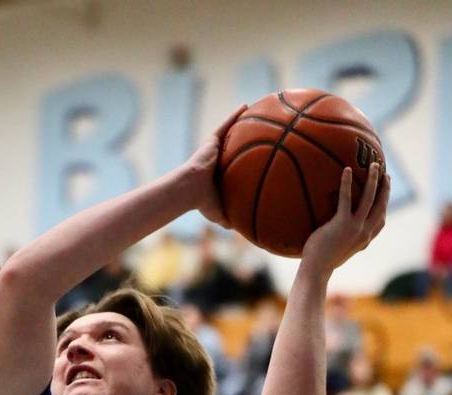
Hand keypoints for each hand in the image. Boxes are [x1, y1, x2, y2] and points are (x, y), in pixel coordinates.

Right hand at [185, 106, 247, 227]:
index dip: (246, 159)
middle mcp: (219, 159)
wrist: (189, 189)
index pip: (236, 165)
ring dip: (243, 122)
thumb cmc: (202, 202)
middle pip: (236, 145)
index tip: (259, 155)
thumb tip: (243, 231)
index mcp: (222, 174)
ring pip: (232, 132)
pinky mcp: (211, 141)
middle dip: (247, 137)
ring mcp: (215, 149)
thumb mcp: (220, 213)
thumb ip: (231, 219)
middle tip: (262, 130)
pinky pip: (226, 124)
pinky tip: (247, 106)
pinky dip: (236, 115)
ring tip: (258, 112)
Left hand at [301, 164, 389, 278]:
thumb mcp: (339, 250)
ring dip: (373, 181)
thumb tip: (340, 230)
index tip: (386, 192)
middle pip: (380, 207)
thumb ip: (345, 239)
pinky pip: (346, 199)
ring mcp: (354, 229)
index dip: (385, 205)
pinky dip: (347, 183)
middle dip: (385, 189)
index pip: (381, 221)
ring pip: (369, 199)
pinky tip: (347, 170)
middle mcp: (364, 233)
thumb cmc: (323, 261)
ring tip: (374, 165)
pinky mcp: (342, 224)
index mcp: (365, 240)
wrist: (316, 270)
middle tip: (386, 173)